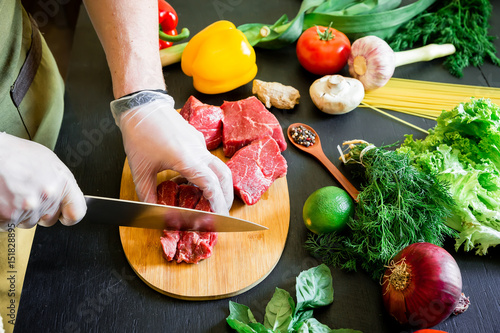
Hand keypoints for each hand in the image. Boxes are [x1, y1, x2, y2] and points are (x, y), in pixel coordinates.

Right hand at [0, 133, 86, 229]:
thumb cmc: (13, 153)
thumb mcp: (46, 160)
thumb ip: (57, 181)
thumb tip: (61, 194)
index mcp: (61, 181)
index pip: (77, 211)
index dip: (70, 216)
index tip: (65, 216)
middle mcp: (48, 196)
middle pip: (49, 218)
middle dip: (39, 211)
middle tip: (26, 194)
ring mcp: (28, 207)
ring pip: (27, 222)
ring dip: (20, 212)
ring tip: (11, 191)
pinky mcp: (8, 216)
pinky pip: (8, 224)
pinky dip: (3, 215)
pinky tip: (2, 198)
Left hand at [111, 91, 233, 214]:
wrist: (142, 105)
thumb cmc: (140, 134)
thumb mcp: (140, 169)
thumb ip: (147, 194)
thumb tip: (152, 211)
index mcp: (187, 159)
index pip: (212, 185)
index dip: (218, 203)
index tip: (218, 217)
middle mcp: (199, 151)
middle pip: (225, 176)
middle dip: (227, 196)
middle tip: (222, 212)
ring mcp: (199, 143)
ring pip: (219, 166)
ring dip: (220, 185)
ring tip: (212, 199)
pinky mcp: (196, 139)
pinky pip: (208, 159)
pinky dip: (209, 173)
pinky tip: (195, 181)